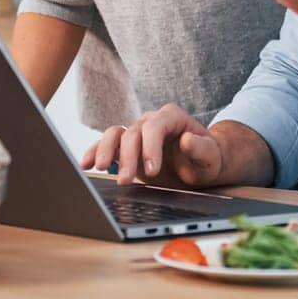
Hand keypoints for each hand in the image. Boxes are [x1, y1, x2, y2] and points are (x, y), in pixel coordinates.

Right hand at [80, 103, 223, 188]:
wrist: (199, 165)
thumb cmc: (207, 159)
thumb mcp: (211, 156)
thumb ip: (201, 148)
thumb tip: (187, 139)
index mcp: (172, 117)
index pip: (155, 126)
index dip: (150, 147)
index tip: (151, 170)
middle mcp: (151, 121)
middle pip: (133, 133)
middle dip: (128, 157)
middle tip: (126, 181)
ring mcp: (137, 133)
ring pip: (115, 134)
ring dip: (106, 150)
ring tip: (99, 168)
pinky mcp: (127, 148)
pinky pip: (108, 145)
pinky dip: (96, 152)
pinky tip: (86, 164)